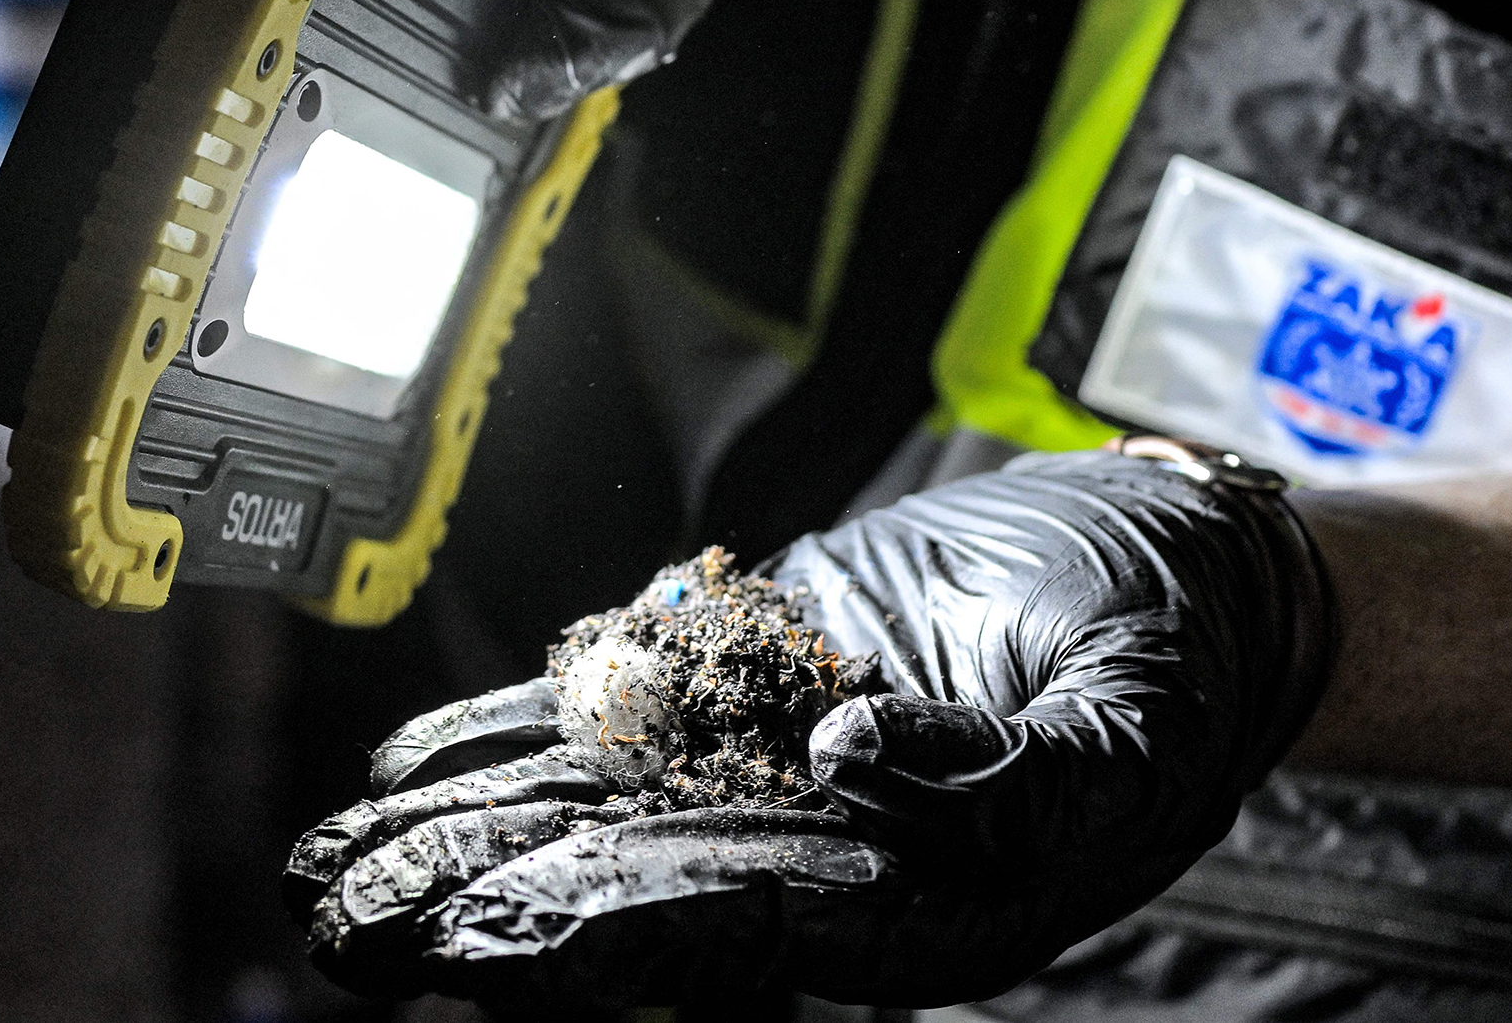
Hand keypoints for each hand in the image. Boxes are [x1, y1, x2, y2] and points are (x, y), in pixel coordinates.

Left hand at [286, 448, 1335, 1006]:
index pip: (728, 934)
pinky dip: (517, 727)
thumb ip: (1009, 777)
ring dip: (461, 832)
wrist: (1182, 571)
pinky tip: (415, 755)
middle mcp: (822, 850)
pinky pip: (624, 709)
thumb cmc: (1180, 668)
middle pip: (622, 889)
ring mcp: (779, 762)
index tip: (478, 940)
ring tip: (329, 864)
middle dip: (480, 907)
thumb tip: (855, 757)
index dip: (598, 939)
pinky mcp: (762, 676)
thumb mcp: (1132, 734)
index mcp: (910, 899)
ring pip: (596, 806)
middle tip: (340, 925)